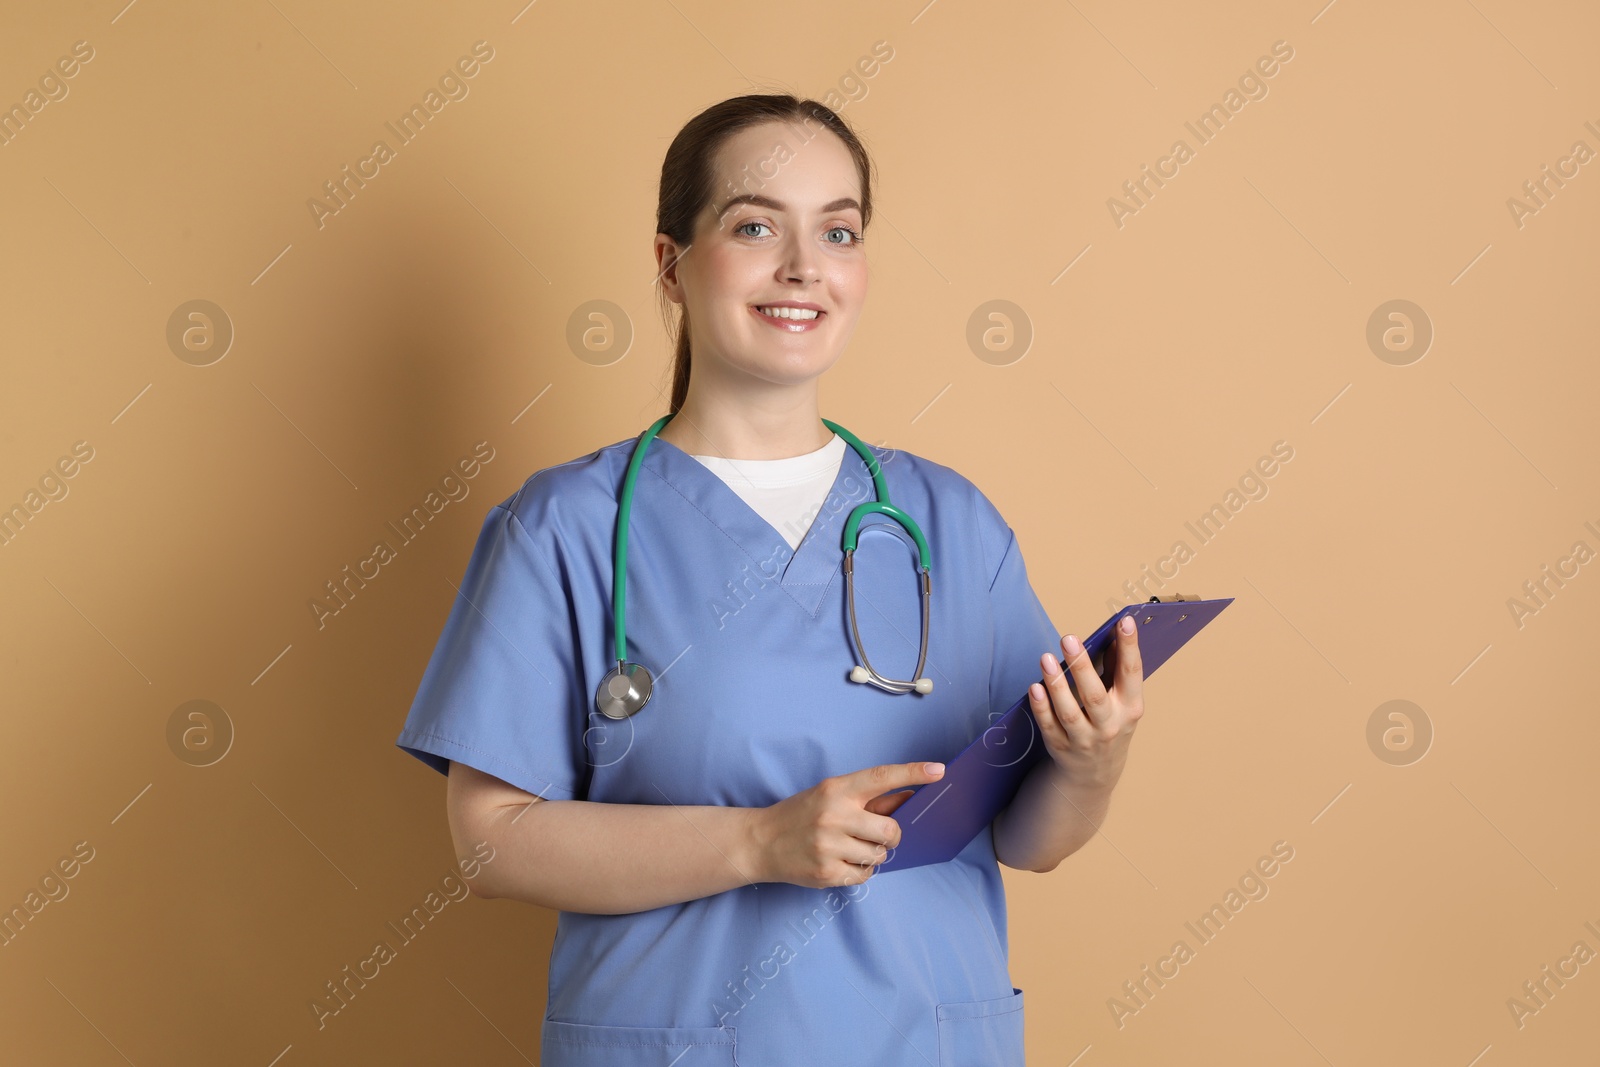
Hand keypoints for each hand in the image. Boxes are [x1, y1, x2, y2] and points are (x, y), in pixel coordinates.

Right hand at [753, 762, 945, 887]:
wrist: (760, 842)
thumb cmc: (800, 814)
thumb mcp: (830, 795)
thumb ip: (868, 798)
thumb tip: (909, 797)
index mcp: (836, 789)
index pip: (881, 777)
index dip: (913, 773)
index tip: (939, 771)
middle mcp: (833, 816)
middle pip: (891, 831)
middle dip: (891, 836)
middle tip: (878, 835)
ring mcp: (829, 847)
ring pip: (879, 856)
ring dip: (873, 854)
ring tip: (850, 847)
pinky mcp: (826, 873)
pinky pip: (865, 876)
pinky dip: (860, 870)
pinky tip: (841, 861)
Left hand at [1025, 614, 1144, 791]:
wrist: (1096, 774)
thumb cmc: (1110, 724)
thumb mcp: (1123, 702)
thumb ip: (1117, 670)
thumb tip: (1113, 634)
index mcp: (1130, 708)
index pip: (1132, 674)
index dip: (1129, 648)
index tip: (1125, 622)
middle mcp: (1109, 725)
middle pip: (1095, 696)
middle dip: (1082, 666)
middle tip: (1069, 638)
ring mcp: (1084, 740)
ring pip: (1069, 713)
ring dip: (1056, 685)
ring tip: (1046, 658)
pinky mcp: (1060, 747)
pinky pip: (1049, 726)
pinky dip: (1041, 708)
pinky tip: (1034, 687)